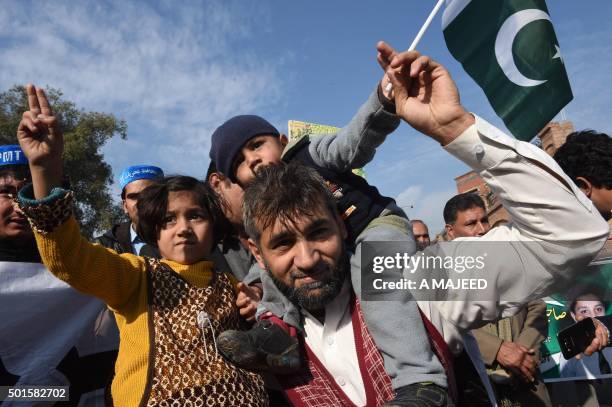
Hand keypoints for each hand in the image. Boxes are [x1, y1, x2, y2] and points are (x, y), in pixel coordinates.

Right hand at [17, 84, 62, 198]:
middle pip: (34, 105)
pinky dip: (30, 123)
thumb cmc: (54, 148)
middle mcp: (39, 122)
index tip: (39, 89)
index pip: (45, 107)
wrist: (46, 159)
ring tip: (38, 127)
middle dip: (31, 95)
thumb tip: (41, 115)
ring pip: (28, 113)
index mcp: (49, 122)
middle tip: (30, 85)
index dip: (42, 98)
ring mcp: (30, 126)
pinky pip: (24, 121)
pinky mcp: (23, 131)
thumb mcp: (57, 134)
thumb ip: (52, 122)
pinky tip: (35, 130)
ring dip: (34, 117)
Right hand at [236, 282, 260, 322]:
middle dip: (247, 310)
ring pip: (248, 318)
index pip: (239, 304)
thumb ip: (243, 287)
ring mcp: (248, 314)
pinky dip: (261, 317)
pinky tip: (268, 314)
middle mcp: (242, 309)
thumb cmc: (248, 293)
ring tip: (258, 311)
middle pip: (242, 312)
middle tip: (253, 305)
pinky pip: (256, 319)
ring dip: (253, 315)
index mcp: (239, 302)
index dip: (243, 302)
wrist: (254, 297)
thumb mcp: (246, 289)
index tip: (248, 298)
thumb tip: (240, 283)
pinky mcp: (253, 317)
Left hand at [380, 41, 473, 144]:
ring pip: (412, 57)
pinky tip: (413, 73)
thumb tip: (390, 71)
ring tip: (394, 63)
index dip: (386, 63)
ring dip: (402, 57)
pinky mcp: (437, 71)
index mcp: (406, 87)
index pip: (395, 72)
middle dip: (390, 53)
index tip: (378, 55)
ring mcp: (426, 74)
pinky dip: (417, 64)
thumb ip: (397, 88)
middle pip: (402, 61)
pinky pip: (425, 60)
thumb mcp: (403, 105)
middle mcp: (415, 79)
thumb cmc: (422, 119)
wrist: (441, 123)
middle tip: (380, 46)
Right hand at [495, 341, 536, 381]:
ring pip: (526, 372)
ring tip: (532, 380)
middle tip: (536, 375)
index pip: (532, 360)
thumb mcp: (517, 345)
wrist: (498, 349)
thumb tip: (532, 351)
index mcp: (523, 354)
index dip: (535, 365)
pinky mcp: (512, 368)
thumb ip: (525, 349)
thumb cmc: (507, 346)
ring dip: (530, 376)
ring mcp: (517, 364)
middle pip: (530, 367)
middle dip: (534, 372)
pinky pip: (519, 374)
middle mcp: (521, 359)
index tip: (537, 367)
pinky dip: (523, 377)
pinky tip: (525, 380)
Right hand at [577, 317, 608, 358]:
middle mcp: (587, 347)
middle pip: (589, 352)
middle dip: (593, 346)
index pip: (577, 352)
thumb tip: (579, 317)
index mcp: (580, 343)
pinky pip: (604, 343)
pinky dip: (603, 337)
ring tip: (598, 330)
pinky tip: (601, 330)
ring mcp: (594, 346)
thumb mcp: (584, 320)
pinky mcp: (601, 345)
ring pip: (598, 347)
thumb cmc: (588, 324)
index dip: (577, 355)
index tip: (577, 357)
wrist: (598, 324)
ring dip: (599, 339)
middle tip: (596, 339)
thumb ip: (581, 318)